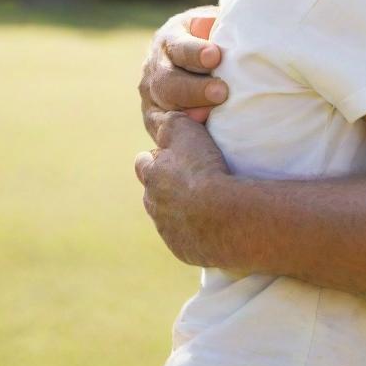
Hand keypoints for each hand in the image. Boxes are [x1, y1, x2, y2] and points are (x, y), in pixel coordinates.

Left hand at [134, 111, 231, 266]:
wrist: (222, 215)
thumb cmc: (204, 170)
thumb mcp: (186, 132)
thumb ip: (171, 124)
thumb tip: (162, 117)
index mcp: (152, 176)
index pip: (144, 163)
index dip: (155, 158)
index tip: (167, 156)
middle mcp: (154, 205)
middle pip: (154, 192)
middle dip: (166, 186)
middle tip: (189, 180)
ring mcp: (167, 230)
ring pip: (168, 216)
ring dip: (181, 210)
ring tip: (205, 203)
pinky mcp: (183, 249)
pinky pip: (186, 237)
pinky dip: (196, 230)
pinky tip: (214, 223)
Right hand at [139, 7, 226, 139]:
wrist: (195, 61)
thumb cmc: (214, 39)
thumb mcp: (215, 25)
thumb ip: (223, 26)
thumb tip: (236, 25)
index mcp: (170, 39)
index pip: (180, 46)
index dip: (196, 52)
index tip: (215, 56)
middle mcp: (155, 67)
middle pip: (169, 81)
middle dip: (195, 88)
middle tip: (221, 91)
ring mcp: (151, 95)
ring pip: (164, 107)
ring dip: (188, 112)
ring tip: (209, 116)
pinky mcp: (155, 120)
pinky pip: (164, 129)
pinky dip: (179, 133)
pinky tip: (196, 135)